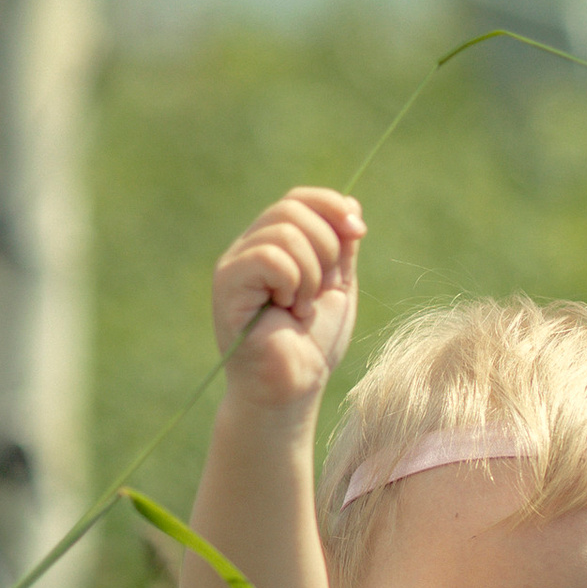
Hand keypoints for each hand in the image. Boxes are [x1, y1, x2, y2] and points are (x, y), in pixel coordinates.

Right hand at [212, 187, 364, 412]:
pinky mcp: (227, 284)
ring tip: (302, 307)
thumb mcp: (338, 286)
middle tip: (322, 290)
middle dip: (327, 248)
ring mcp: (234, 264)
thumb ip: (342, 247)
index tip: (360, 233)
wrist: (294, 388)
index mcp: (273, 243)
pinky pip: (270, 257)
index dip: (332, 206)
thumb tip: (351, 204)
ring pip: (285, 231)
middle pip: (293, 208)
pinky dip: (293, 284)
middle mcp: (248, 247)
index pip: (299, 199)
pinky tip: (287, 311)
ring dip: (311, 273)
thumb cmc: (313, 344)